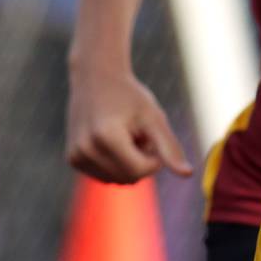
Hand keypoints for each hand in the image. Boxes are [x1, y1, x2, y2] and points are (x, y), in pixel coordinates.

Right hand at [65, 66, 192, 181]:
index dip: (155, 159)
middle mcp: (85, 150)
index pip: (140, 171)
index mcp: (106, 138)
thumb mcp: (154, 118)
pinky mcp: (72, 160)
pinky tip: (114, 141)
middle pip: (129, 179)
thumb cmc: (130, 97)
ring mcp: (75, 157)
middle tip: (140, 134)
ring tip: (126, 136)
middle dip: (142, 161)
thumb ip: (169, 148)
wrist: (96, 79)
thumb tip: (188, 174)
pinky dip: (116, 164)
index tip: (155, 138)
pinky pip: (104, 177)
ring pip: (117, 181)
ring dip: (129, 164)